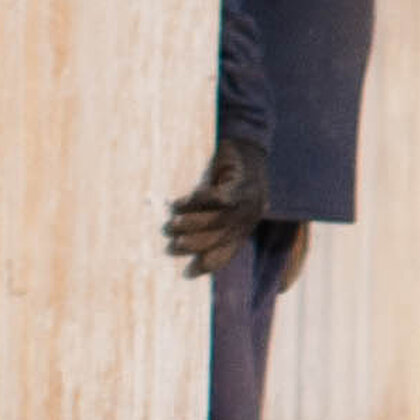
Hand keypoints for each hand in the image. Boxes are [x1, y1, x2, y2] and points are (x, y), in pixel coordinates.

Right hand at [166, 140, 272, 277]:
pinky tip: (179, 203)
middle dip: (195, 245)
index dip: (209, 264)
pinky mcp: (241, 184)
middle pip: (221, 239)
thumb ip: (208, 221)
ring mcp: (247, 201)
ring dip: (192, 225)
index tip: (188, 273)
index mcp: (245, 227)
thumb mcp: (224, 204)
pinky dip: (196, 203)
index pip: (228, 253)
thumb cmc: (229, 178)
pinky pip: (216, 198)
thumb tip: (177, 238)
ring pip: (217, 221)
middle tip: (173, 246)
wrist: (248, 146)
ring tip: (171, 225)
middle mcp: (249, 218)